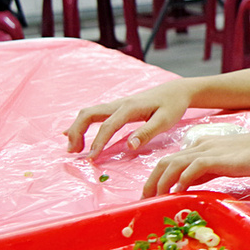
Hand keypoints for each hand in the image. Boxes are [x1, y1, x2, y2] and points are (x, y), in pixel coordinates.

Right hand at [64, 81, 192, 157]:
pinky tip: (73, 133)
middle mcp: (119, 104)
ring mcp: (116, 105)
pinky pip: (94, 114)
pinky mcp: (117, 108)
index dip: (98, 142)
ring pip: (89, 113)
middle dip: (77, 132)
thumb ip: (147, 132)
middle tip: (73, 152)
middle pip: (88, 114)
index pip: (108, 126)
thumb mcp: (165, 120)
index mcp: (130, 108)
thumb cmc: (173, 106)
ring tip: (72, 148)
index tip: (91, 158)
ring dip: (77, 129)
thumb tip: (129, 146)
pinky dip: (82, 124)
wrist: (176, 91)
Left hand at [141, 126, 249, 196]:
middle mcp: (202, 147)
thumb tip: (189, 185)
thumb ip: (208, 172)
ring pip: (174, 163)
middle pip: (165, 162)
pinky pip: (194, 167)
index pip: (171, 161)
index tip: (151, 195)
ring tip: (154, 199)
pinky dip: (183, 179)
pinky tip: (178, 192)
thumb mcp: (228, 165)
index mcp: (203, 147)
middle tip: (144, 201)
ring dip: (161, 182)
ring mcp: (211, 151)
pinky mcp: (222, 158)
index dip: (157, 178)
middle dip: (151, 182)